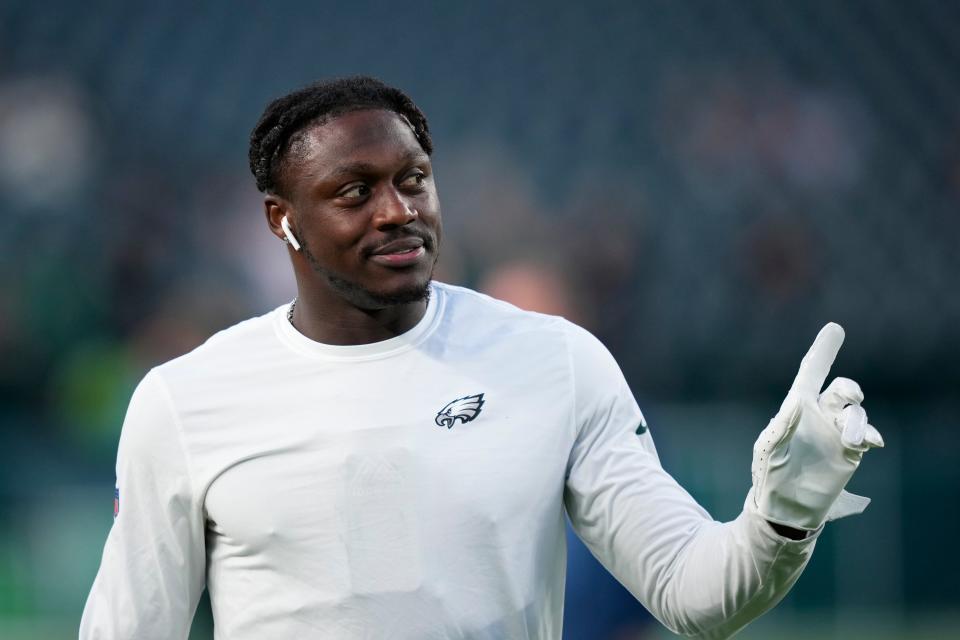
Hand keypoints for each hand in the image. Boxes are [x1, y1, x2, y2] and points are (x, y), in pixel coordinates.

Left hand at [751, 323, 883, 530]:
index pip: (810, 373)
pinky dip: (869, 434)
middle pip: (841, 389)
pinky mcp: (850, 452)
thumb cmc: (769, 474)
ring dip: (857, 419)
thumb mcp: (769, 449)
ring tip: (854, 437)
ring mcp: (836, 433)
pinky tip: (870, 441)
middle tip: (852, 396)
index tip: (835, 329)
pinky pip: (865, 435)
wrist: (785, 507)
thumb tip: (799, 401)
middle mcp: (819, 415)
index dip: (822, 352)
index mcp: (796, 408)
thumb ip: (783, 424)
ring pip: (855, 412)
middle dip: (849, 388)